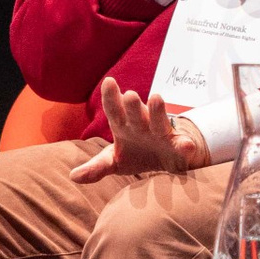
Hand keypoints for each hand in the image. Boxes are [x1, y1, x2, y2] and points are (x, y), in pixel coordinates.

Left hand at [69, 80, 212, 182]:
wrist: (167, 159)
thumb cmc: (137, 154)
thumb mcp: (114, 161)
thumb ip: (96, 167)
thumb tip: (73, 176)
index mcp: (124, 126)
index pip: (114, 110)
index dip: (111, 97)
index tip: (108, 82)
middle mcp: (143, 126)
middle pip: (136, 114)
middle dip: (133, 106)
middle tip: (129, 95)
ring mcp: (162, 135)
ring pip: (160, 122)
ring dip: (158, 112)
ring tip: (156, 98)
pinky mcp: (178, 148)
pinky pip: (181, 147)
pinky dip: (184, 146)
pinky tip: (186, 145)